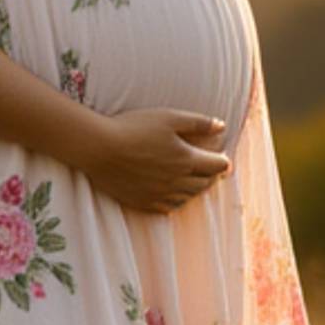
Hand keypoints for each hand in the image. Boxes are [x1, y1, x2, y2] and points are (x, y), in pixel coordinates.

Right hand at [81, 106, 230, 214]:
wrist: (100, 148)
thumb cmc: (134, 127)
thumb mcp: (169, 117)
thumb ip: (198, 122)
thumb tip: (221, 126)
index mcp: (187, 160)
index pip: (217, 166)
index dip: (223, 162)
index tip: (224, 158)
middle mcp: (177, 181)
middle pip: (205, 184)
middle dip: (212, 176)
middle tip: (213, 171)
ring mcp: (160, 194)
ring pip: (188, 198)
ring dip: (196, 190)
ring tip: (195, 182)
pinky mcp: (144, 202)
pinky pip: (168, 208)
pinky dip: (177, 202)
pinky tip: (174, 196)